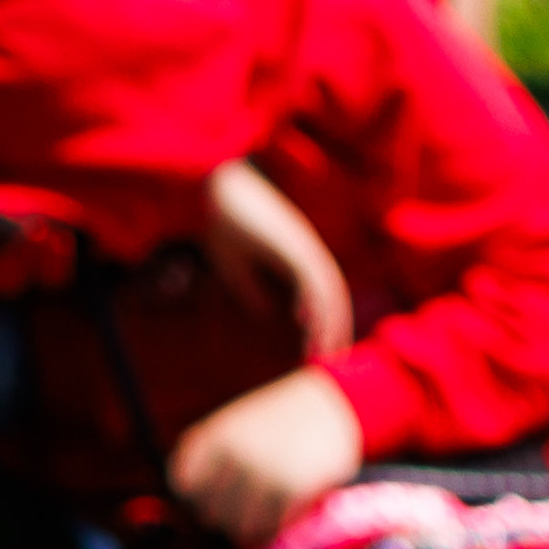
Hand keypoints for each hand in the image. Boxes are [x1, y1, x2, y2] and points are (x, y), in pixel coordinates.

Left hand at [165, 360, 370, 548]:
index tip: (208, 495)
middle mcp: (234, 454)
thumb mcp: (239, 421)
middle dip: (220, 514)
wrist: (336, 403)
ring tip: (260, 512)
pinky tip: (280, 512)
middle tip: (240, 508)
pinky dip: (271, 527)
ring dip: (246, 526)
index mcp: (216, 434)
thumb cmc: (283, 416)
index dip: (192, 495)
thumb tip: (188, 496)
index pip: (181, 483)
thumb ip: (212, 454)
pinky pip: (268, 528)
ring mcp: (261, 474)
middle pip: (207, 511)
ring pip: (236, 527)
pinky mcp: (290, 492)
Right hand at [196, 154, 358, 361]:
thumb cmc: (221, 221)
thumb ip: (253, 289)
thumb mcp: (235, 265)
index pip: (320, 294)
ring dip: (328, 322)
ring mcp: (302, 245)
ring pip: (327, 290)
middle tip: (333, 360)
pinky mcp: (293, 243)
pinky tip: (304, 321)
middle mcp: (306, 250)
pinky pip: (310, 278)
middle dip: (335, 328)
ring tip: (323, 352)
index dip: (324, 322)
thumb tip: (269, 314)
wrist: (213, 188)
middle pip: (332, 296)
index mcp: (296, 254)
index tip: (319, 350)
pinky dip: (312, 301)